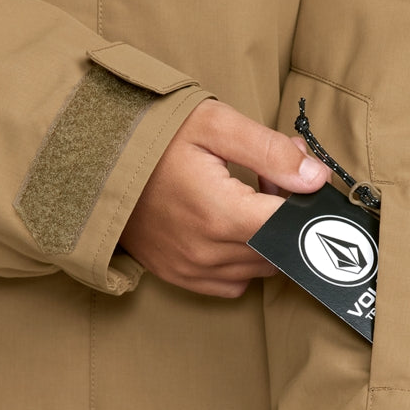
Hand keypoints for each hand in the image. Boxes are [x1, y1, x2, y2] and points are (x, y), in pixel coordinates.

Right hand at [117, 98, 329, 296]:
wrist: (92, 162)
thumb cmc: (152, 138)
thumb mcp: (214, 125)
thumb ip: (270, 151)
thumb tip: (316, 178)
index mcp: (221, 213)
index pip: (291, 224)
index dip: (302, 198)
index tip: (293, 174)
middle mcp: (208, 251)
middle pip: (280, 247)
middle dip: (283, 214)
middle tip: (263, 177)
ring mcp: (192, 269)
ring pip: (260, 267)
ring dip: (264, 237)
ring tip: (241, 197)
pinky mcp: (179, 277)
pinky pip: (233, 283)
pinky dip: (242, 259)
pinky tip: (226, 224)